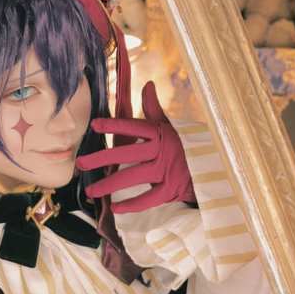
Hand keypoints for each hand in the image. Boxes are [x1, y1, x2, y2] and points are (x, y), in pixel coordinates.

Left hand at [76, 81, 194, 213]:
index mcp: (160, 133)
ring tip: (91, 191)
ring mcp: (167, 170)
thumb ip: (154, 109)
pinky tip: (115, 208)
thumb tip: (147, 85)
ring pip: (132, 177)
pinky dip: (131, 205)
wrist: (214, 168)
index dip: (114, 126)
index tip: (94, 125)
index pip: (134, 127)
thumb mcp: (171, 126)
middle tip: (80, 163)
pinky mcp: (171, 189)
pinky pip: (148, 199)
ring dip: (109, 185)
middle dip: (100, 159)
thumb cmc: (185, 146)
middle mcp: (162, 150)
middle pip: (126, 153)